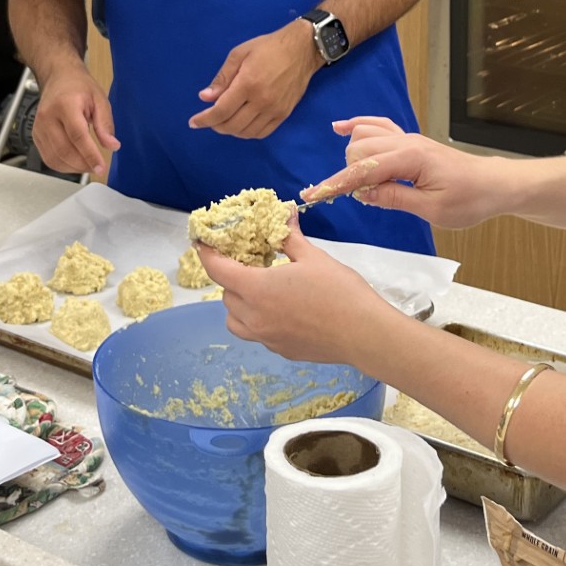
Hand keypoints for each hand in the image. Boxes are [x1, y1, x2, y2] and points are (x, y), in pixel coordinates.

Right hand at [31, 64, 118, 174]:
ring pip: (54, 157)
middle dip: (83, 164)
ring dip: (73, 168)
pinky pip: (47, 157)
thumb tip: (112, 145)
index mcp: (65, 104)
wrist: (58, 77)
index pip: (77, 135)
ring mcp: (39, 127)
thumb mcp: (100, 99)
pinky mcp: (36, 135)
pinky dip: (62, 165)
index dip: (90, 154)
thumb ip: (105, 123)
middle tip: (97, 168)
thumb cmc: (78, 86)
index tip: (101, 167)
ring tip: (88, 165)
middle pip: (64, 150)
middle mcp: (48, 116)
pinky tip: (75, 163)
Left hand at [187, 20, 319, 136]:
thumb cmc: (268, 47)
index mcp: (248, 83)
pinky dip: (247, 132)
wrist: (302, 49)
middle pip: (232, 125)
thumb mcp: (239, 54)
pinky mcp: (284, 114)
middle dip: (215, 125)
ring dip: (231, 130)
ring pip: (246, 132)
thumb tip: (205, 98)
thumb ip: (222, 78)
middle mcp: (262, 101)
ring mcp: (274, 110)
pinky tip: (242, 123)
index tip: (193, 122)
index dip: (204, 119)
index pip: (221, 110)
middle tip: (210, 118)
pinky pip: (262, 133)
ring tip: (224, 120)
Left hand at [195, 214, 397, 364]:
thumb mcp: (313, 257)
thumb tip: (284, 214)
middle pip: (226, 295)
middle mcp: (255, 316)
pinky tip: (281, 309)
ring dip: (238, 303)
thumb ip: (289, 237)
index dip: (206, 254)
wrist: (363, 333)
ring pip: (235, 320)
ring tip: (258, 290)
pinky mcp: (280, 350)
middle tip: (247, 262)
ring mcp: (266, 337)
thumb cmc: (338, 291)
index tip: (201, 243)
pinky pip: (256, 333)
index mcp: (257, 289)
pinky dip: (257, 320)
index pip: (218, 270)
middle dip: (230, 277)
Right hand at [300, 117, 500, 229]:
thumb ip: (394, 198)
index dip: (337, 183)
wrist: (494, 184)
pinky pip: (378, 126)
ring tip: (362, 183)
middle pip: (358, 149)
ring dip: (354, 156)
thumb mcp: (432, 209)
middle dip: (349, 173)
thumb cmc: (469, 199)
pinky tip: (340, 128)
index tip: (314, 194)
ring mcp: (407, 138)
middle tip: (363, 199)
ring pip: (364, 135)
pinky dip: (357, 126)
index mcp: (410, 158)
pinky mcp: (410, 141)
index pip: (363, 169)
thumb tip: (362, 193)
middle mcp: (405, 142)